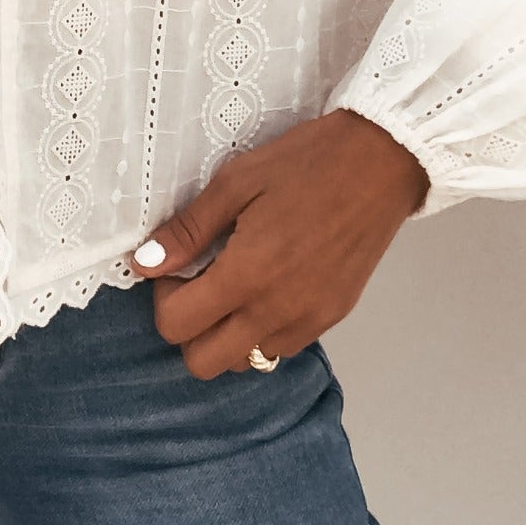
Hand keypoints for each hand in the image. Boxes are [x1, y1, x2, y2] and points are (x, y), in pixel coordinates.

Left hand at [128, 108, 430, 377]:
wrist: (382, 161)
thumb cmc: (307, 163)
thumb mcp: (235, 183)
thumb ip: (187, 231)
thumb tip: (144, 263)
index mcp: (248, 276)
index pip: (176, 327)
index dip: (163, 297)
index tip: (178, 263)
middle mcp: (278, 311)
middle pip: (205, 363)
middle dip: (189, 328)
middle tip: (200, 279)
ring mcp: (310, 320)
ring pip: (245, 360)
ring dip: (227, 331)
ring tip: (237, 280)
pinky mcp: (333, 317)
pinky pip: (282, 346)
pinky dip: (262, 327)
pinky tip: (269, 283)